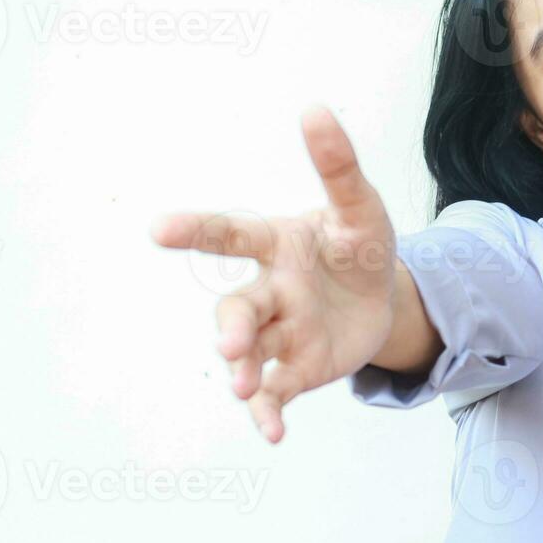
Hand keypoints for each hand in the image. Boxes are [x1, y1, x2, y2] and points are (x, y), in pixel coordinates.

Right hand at [150, 108, 396, 442]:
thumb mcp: (360, 208)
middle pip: (237, 307)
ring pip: (249, 354)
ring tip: (245, 388)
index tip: (159, 229)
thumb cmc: (359, 244)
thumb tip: (315, 109)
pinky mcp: (295, 369)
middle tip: (230, 346)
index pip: (230, 234)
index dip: (196, 231)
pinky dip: (268, 413)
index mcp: (276, 243)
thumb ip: (338, 167)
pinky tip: (273, 433)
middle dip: (231, 327)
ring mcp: (279, 333)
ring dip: (242, 371)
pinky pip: (274, 392)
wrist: (383, 297)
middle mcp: (268, 289)